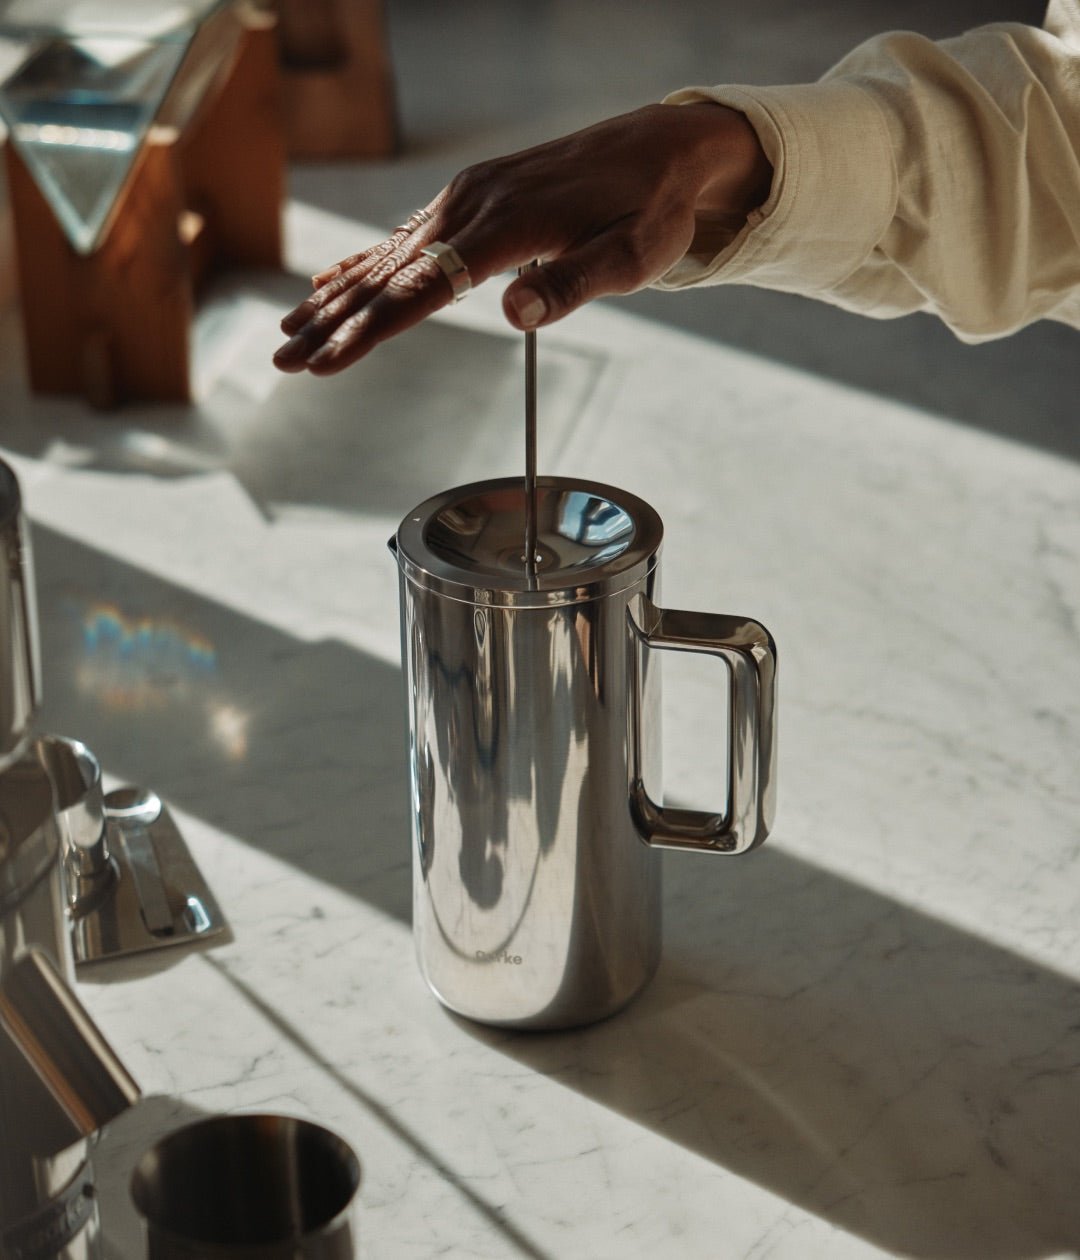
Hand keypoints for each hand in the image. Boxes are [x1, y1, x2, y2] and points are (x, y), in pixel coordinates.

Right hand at [273, 102, 771, 374]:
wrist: (660, 148)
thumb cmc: (649, 209)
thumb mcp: (631, 255)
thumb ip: (572, 283)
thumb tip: (514, 313)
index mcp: (507, 226)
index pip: (423, 288)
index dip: (371, 330)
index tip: (327, 361)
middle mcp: (473, 206)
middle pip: (389, 274)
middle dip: (332, 323)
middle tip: (283, 360)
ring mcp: (467, 197)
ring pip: (388, 256)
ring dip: (336, 298)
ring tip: (290, 330)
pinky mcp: (471, 196)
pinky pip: (405, 235)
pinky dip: (364, 263)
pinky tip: (333, 281)